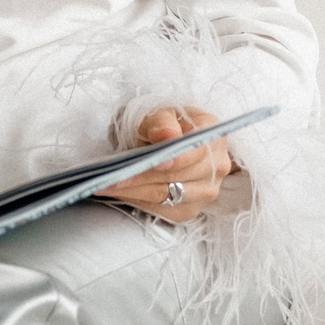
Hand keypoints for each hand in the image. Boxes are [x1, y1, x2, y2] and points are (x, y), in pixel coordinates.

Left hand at [103, 105, 236, 222]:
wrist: (165, 141)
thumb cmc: (163, 125)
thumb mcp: (159, 113)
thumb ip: (161, 122)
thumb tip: (166, 135)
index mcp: (213, 135)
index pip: (196, 151)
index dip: (175, 159)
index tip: (153, 162)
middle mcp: (217, 166)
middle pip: (178, 176)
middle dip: (142, 177)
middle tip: (111, 177)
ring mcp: (207, 191)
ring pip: (168, 196)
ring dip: (135, 192)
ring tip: (107, 186)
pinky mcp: (191, 209)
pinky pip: (164, 211)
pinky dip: (139, 202)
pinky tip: (120, 193)